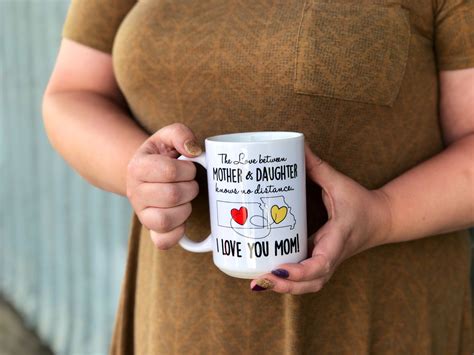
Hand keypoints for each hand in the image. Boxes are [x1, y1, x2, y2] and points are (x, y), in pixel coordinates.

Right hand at [126, 123, 201, 248]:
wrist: (147, 175)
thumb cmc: (162, 156)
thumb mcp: (167, 136)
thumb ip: (180, 134)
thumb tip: (193, 150)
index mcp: (138, 168)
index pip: (169, 171)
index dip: (187, 169)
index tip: (189, 167)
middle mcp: (135, 193)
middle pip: (172, 196)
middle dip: (191, 188)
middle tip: (190, 184)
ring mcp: (141, 215)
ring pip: (166, 220)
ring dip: (185, 209)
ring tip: (185, 200)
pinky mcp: (151, 231)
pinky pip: (163, 242)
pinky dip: (177, 232)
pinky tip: (182, 219)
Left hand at [250, 145, 391, 293]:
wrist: (382, 220)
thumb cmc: (361, 203)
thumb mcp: (340, 184)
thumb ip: (317, 167)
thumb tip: (297, 147)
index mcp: (338, 239)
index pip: (321, 264)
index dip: (299, 272)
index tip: (279, 270)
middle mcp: (332, 256)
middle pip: (311, 283)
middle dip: (285, 287)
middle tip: (259, 281)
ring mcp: (328, 262)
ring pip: (308, 286)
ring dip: (285, 290)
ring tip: (259, 283)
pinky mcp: (322, 261)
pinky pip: (306, 279)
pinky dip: (288, 283)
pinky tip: (267, 277)